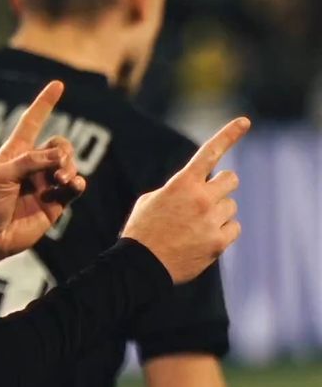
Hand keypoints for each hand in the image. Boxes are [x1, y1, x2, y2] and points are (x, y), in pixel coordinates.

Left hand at [0, 81, 84, 265]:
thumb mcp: (1, 175)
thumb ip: (31, 161)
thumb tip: (60, 156)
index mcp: (15, 153)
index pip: (32, 122)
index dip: (45, 103)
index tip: (58, 85)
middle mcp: (32, 166)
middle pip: (60, 145)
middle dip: (63, 151)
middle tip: (57, 167)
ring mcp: (45, 184)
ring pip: (69, 165)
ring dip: (69, 168)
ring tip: (61, 180)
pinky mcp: (55, 204)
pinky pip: (74, 188)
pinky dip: (77, 184)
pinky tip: (72, 186)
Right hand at [122, 117, 250, 282]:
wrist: (140, 266)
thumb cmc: (143, 231)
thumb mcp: (152, 199)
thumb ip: (178, 188)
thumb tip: (195, 189)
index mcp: (182, 183)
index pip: (210, 152)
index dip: (229, 134)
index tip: (245, 121)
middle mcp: (201, 198)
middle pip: (231, 180)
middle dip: (221, 186)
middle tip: (208, 198)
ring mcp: (211, 221)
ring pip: (231, 206)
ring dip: (218, 212)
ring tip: (196, 226)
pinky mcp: (218, 242)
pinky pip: (234, 228)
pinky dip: (223, 231)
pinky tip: (204, 238)